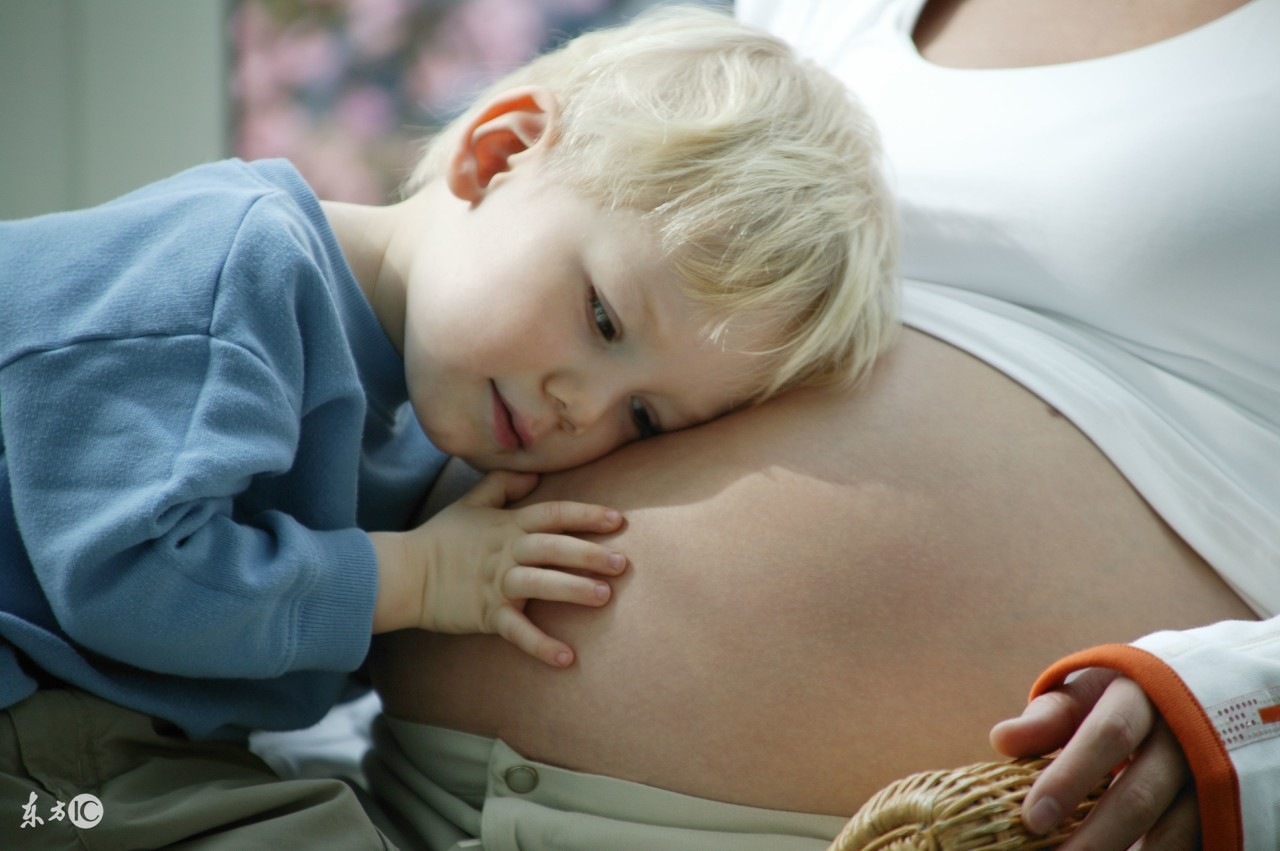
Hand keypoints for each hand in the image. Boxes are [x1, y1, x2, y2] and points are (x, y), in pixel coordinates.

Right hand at [370, 470, 625, 665]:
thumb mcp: (471, 503)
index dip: (585, 515)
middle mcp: (507, 551)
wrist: (404, 573)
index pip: (553, 514)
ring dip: (572, 589)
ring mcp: (496, 583)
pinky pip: (517, 630)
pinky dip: (541, 644)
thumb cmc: (442, 538)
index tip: (617, 520)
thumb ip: (503, 485)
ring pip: (540, 583)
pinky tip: (566, 657)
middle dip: (589, 554)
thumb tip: (533, 472)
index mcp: (508, 525)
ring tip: (604, 597)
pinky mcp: (486, 613)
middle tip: (622, 563)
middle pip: (554, 548)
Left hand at [990, 668, 1199, 849]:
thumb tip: (1001, 740)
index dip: (1068, 778)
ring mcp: (1210, 776)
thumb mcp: (1087, 693)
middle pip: (1138, 795)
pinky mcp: (1223, 808)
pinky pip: (1193, 844)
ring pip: (1173, 831)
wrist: (1199, 694)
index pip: (1107, 736)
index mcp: (1143, 695)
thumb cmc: (1123, 697)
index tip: (1031, 819)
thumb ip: (1048, 718)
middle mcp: (1184, 736)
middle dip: (1094, 838)